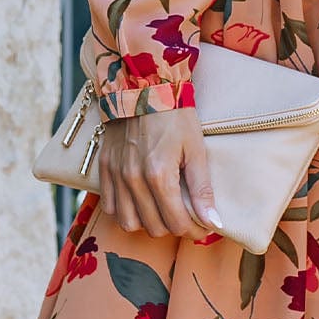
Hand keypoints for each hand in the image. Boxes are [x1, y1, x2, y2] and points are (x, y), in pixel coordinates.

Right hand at [96, 108, 222, 238]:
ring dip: (148, 224)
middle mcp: (133, 179)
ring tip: (164, 212)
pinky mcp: (104, 168)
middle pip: (154, 227)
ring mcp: (116, 175)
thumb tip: (214, 223)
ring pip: (129, 223)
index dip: (195, 231)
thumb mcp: (196, 149)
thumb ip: (202, 190)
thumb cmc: (175, 116)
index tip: (205, 226)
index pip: (177, 223)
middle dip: (175, 228)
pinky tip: (140, 203)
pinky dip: (125, 212)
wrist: (144, 87)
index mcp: (159, 175)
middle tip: (188, 218)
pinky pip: (109, 207)